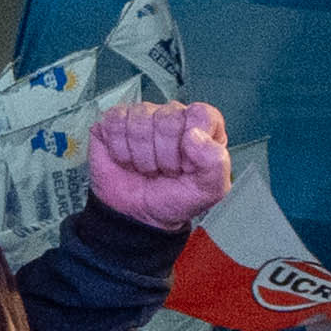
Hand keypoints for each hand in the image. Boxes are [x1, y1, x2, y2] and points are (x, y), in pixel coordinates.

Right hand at [86, 98, 230, 229]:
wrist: (138, 216)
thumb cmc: (174, 199)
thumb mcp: (208, 191)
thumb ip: (216, 163)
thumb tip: (195, 136)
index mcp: (202, 126)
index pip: (201, 114)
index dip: (192, 143)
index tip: (187, 164)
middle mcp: (173, 115)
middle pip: (168, 119)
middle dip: (164, 156)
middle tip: (165, 170)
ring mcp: (143, 115)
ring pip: (140, 121)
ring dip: (141, 156)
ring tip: (147, 167)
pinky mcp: (115, 120)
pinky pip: (115, 122)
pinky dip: (120, 150)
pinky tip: (127, 159)